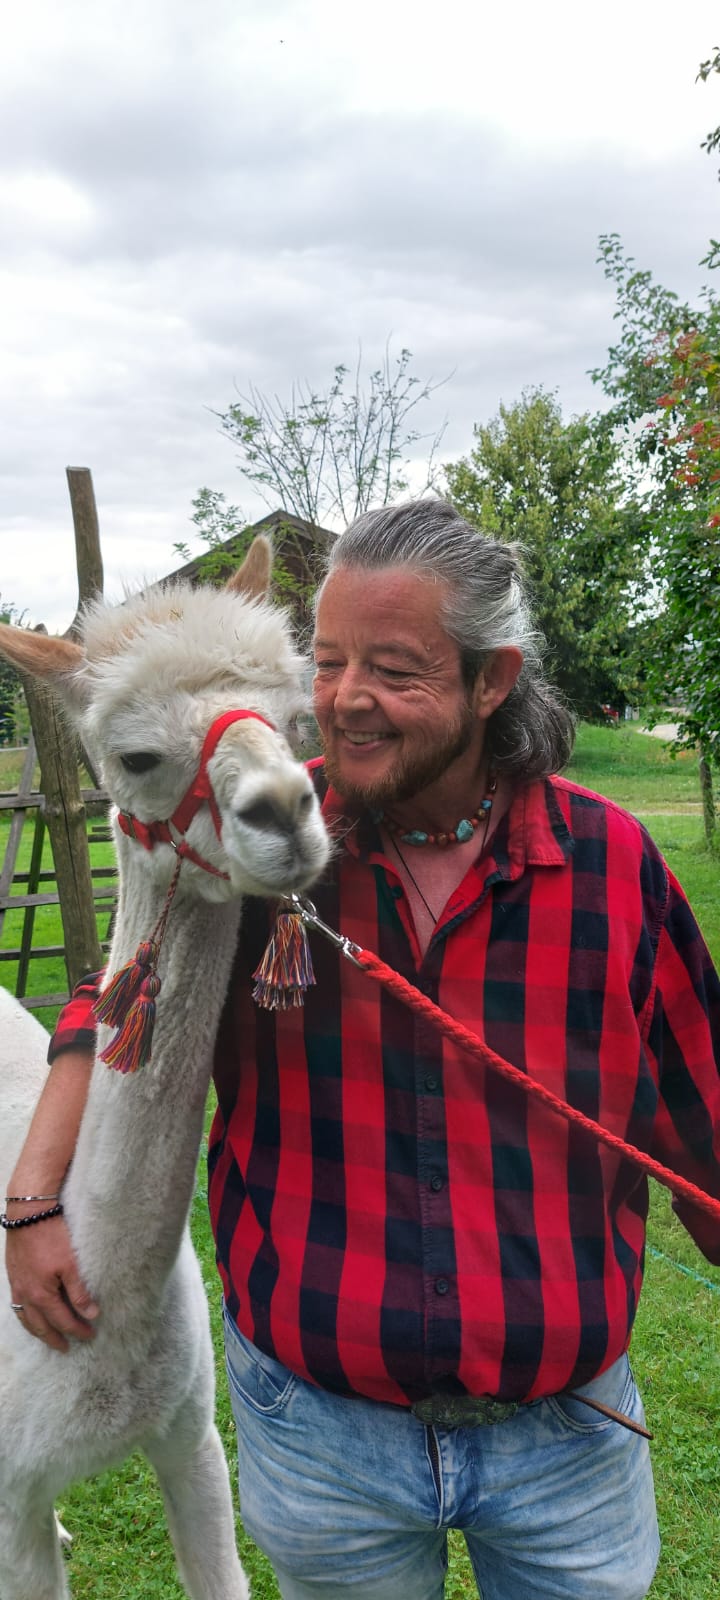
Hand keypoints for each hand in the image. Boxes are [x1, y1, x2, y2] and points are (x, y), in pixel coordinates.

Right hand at [6, 1213, 98, 1352]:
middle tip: (66, 1348)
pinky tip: (30, 1314)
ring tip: (48, 1337)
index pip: (62, 1321)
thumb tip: (90, 1315)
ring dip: (38, 1331)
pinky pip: (18, 1305)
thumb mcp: (71, 1265)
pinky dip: (26, 1316)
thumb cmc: (51, 1236)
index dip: (77, 1330)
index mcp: (41, 1295)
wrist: (28, 1214)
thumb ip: (79, 1292)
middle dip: (54, 1338)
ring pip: (26, 1318)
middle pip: (41, 1326)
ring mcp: (17, 1286)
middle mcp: (26, 1295)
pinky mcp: (13, 1276)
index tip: (90, 1336)